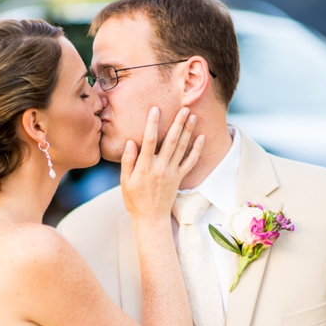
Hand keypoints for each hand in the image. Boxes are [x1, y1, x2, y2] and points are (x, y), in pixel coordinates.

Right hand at [121, 107, 203, 223]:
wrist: (150, 218)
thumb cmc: (134, 200)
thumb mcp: (124, 182)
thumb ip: (127, 161)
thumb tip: (130, 142)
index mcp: (144, 168)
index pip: (148, 141)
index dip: (152, 124)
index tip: (155, 109)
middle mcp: (159, 168)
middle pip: (170, 142)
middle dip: (177, 123)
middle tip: (183, 108)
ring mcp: (171, 173)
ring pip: (181, 148)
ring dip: (188, 131)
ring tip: (192, 116)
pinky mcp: (179, 178)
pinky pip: (190, 162)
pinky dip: (197, 150)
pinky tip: (201, 137)